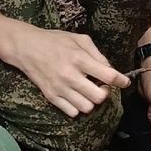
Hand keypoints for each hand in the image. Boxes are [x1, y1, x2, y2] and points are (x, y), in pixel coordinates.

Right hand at [9, 26, 129, 117]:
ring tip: (89, 91)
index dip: (121, 81)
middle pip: (99, 97)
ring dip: (92, 101)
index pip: (108, 76)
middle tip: (103, 85)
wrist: (26, 47)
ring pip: (87, 107)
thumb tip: (110, 70)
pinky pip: (72, 112)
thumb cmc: (55, 41)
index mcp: (79, 58)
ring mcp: (60, 88)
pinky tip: (77, 96)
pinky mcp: (51, 96)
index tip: (124, 82)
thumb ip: (97, 54)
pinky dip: (78, 107)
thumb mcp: (80, 39)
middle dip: (106, 92)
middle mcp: (70, 75)